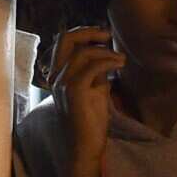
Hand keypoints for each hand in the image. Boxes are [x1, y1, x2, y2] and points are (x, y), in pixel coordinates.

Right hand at [49, 27, 124, 176]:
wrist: (86, 145)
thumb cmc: (91, 119)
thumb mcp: (95, 88)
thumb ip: (95, 70)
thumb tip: (107, 52)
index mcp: (57, 74)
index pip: (63, 41)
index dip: (83, 32)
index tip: (103, 35)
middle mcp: (55, 76)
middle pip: (65, 38)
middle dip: (89, 31)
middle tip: (108, 35)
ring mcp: (62, 83)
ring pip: (83, 52)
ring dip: (106, 52)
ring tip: (121, 59)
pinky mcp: (74, 92)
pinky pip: (91, 67)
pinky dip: (108, 61)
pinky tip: (119, 65)